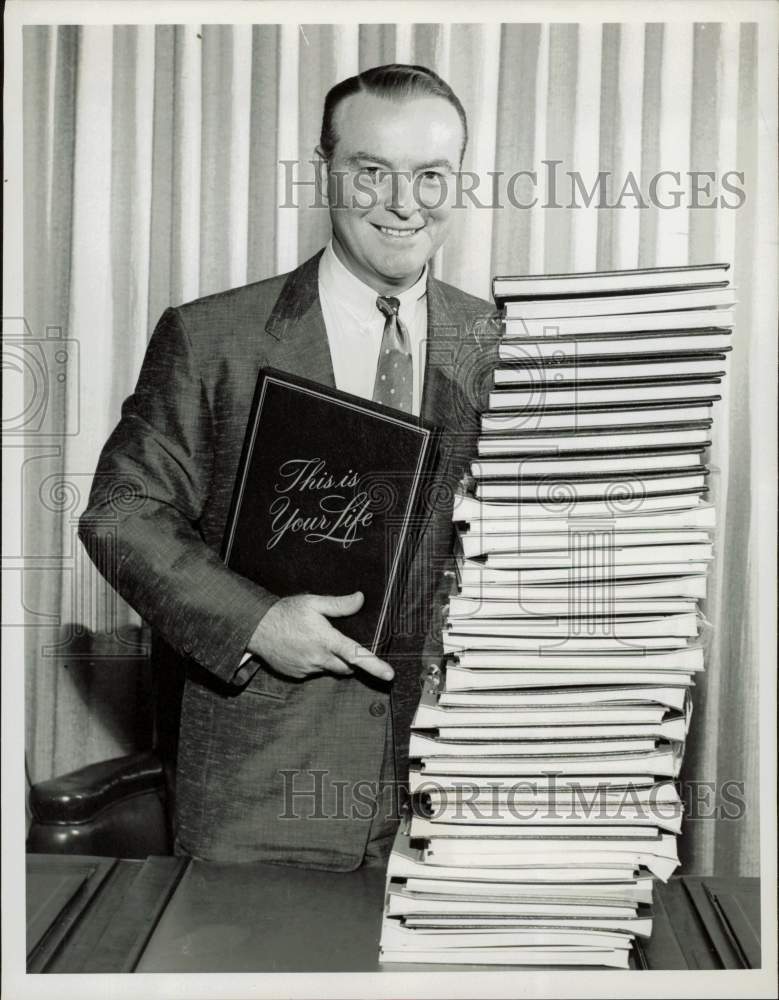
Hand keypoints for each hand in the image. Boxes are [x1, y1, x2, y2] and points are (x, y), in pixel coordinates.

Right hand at [247, 591, 393, 682]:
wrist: (256, 628)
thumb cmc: (286, 612)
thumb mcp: (313, 602)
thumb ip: (339, 604)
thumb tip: (360, 599)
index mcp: (326, 640)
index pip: (356, 655)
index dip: (375, 666)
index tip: (390, 675)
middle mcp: (318, 658)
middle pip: (346, 667)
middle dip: (349, 660)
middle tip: (339, 643)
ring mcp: (307, 669)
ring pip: (328, 669)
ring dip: (329, 659)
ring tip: (314, 640)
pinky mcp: (296, 675)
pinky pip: (313, 671)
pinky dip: (314, 662)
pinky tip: (302, 648)